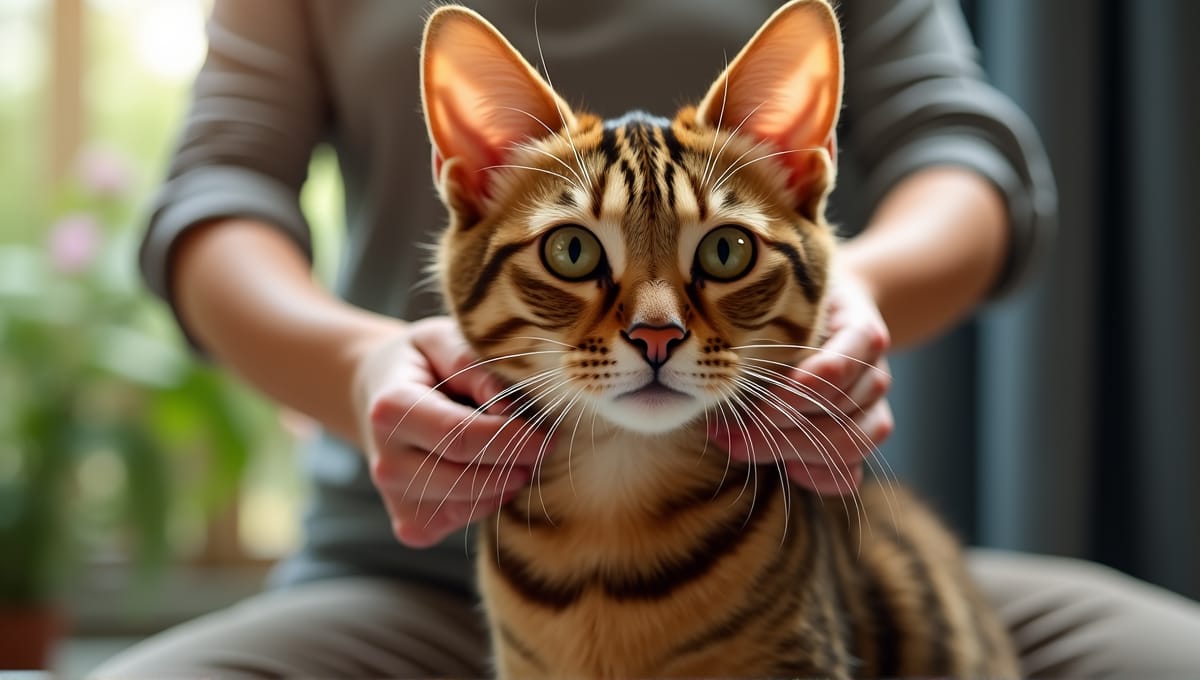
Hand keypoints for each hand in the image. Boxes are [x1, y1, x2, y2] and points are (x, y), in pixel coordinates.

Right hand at [352, 316, 550, 546]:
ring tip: (518, 452)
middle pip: (467, 477)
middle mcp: (385, 462)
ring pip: (471, 504)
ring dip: (507, 481)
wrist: (382, 399)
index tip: (548, 433)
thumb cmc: (424, 364)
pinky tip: (492, 470)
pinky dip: (491, 499)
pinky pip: (466, 520)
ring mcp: (395, 499)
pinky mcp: (411, 526)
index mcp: (390, 410)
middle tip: (545, 444)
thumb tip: (510, 407)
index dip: (511, 438)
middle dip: (516, 463)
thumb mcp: (444, 340)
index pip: (459, 436)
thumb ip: (474, 365)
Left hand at [709, 265, 893, 494]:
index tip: (750, 401)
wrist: (832, 311)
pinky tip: (783, 465)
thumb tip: (719, 372)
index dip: (792, 391)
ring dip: (791, 451)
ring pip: (848, 445)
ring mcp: (874, 407)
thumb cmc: (795, 307)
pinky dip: (816, 476)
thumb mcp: (782, 302)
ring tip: (741, 445)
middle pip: (837, 413)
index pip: (835, 368)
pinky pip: (850, 474)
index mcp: (861, 332)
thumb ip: (764, 329)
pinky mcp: (862, 436)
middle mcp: (876, 372)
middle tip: (726, 433)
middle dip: (778, 429)